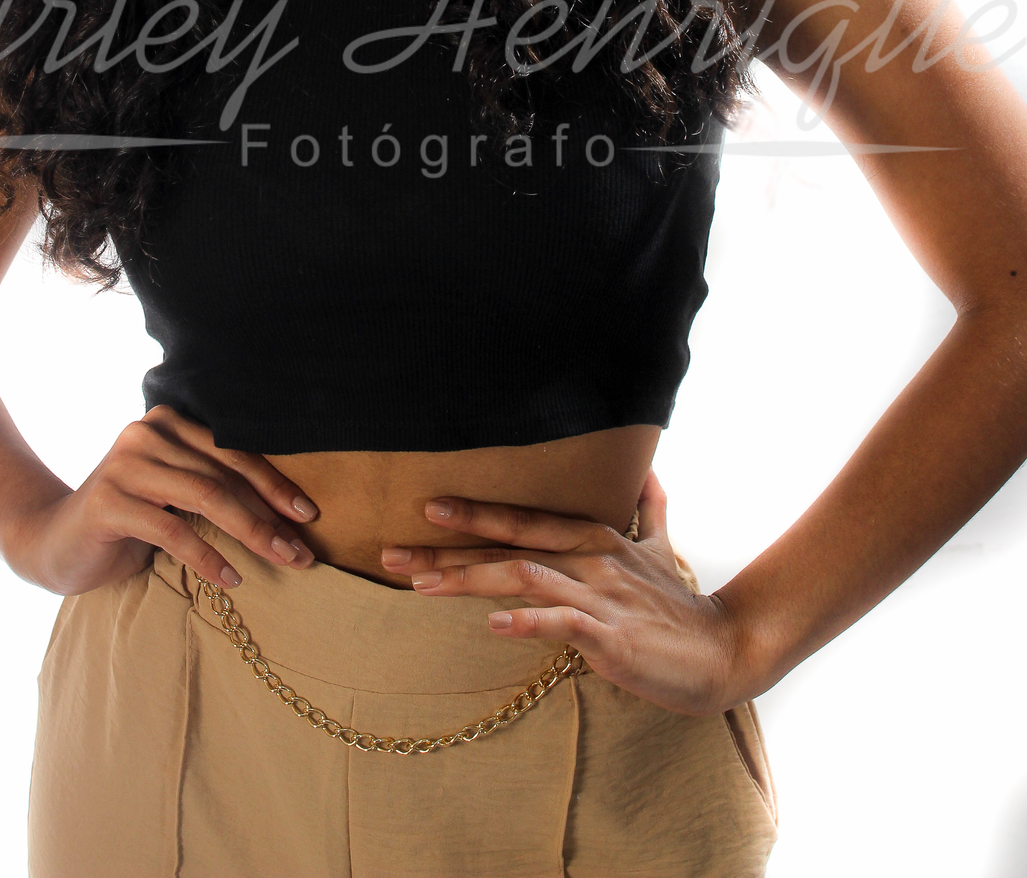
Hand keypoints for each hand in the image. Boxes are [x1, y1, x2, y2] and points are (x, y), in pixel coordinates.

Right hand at [8, 404, 319, 595]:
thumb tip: (287, 512)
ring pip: (204, 497)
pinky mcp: (107, 502)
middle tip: (303, 551)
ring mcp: (123, 465)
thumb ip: (211, 486)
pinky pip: (171, 529)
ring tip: (281, 562)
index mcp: (168, 423)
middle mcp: (145, 434)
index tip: (308, 515)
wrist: (52, 544)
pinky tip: (231, 578)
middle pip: (223, 476)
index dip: (275, 483)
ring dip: (250, 534)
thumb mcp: (172, 497)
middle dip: (270, 515)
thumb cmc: (126, 522)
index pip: (233, 452)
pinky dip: (206, 556)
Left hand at [380, 468, 742, 716]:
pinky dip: (528, 622)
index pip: (525, 520)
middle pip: (509, 546)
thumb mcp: (663, 549)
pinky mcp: (611, 637)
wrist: (726, 650)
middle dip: (447, 548)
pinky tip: (495, 626)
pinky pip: (562, 624)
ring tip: (419, 587)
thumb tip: (650, 470)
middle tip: (392, 553)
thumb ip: (650, 509)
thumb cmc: (682, 606)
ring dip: (467, 580)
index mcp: (596, 538)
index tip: (428, 507)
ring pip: (522, 578)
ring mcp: (599, 596)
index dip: (476, 513)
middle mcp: (591, 559)